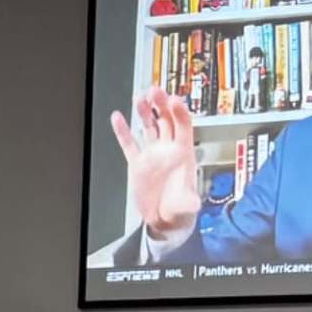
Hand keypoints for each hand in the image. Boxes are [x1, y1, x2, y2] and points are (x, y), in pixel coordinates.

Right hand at [108, 83, 202, 247]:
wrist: (164, 221)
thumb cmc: (179, 211)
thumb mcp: (188, 206)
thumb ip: (190, 202)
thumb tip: (193, 202)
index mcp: (183, 154)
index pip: (183, 126)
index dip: (179, 112)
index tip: (174, 100)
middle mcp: (168, 150)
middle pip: (166, 120)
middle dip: (161, 104)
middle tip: (155, 90)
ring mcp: (153, 155)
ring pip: (149, 126)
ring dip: (145, 111)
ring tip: (139, 97)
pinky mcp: (138, 163)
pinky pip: (129, 143)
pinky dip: (123, 131)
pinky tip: (118, 117)